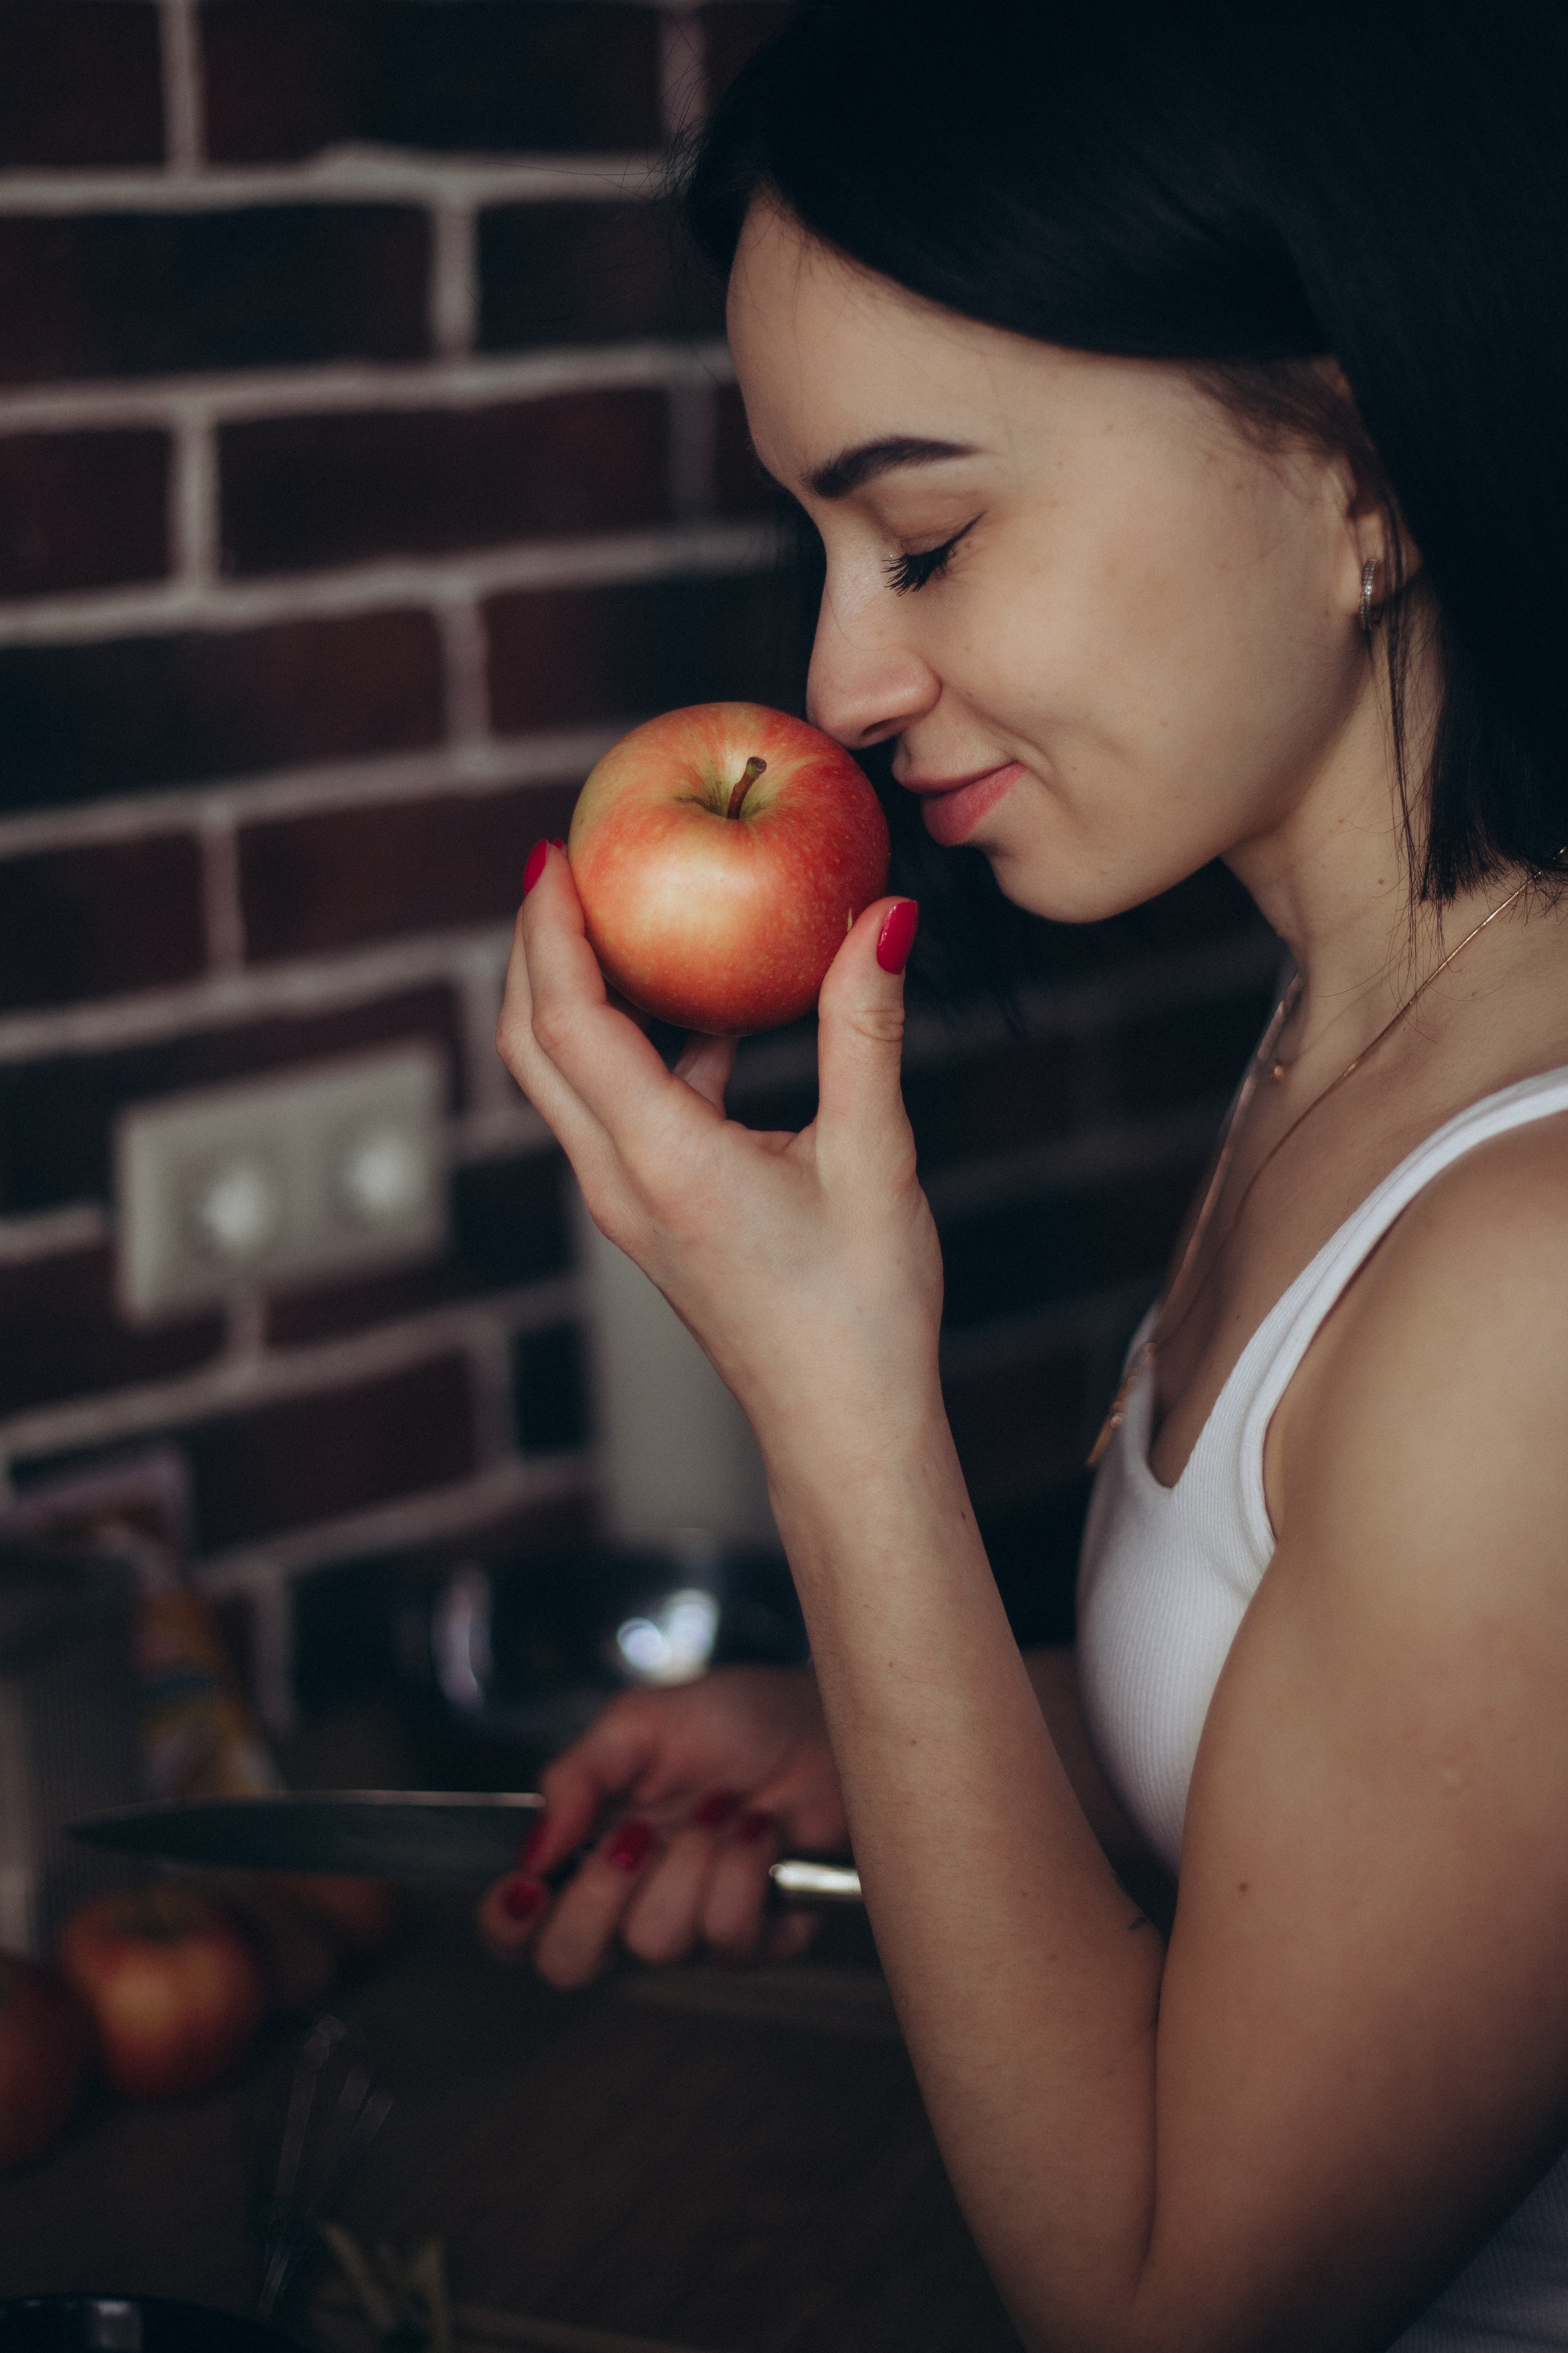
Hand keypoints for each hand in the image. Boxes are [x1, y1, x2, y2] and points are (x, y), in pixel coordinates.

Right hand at [475, 1666, 846, 1984]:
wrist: (820, 1721)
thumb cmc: (734, 1720)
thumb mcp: (639, 1723)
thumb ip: (575, 1776)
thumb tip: (533, 1848)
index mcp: (587, 1859)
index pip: (516, 1931)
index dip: (507, 1923)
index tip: (532, 1883)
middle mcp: (630, 1909)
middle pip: (569, 1964)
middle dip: (600, 1895)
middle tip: (639, 1835)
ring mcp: (692, 1934)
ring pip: (656, 1943)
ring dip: (692, 1858)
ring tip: (721, 1807)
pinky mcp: (758, 1942)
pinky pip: (729, 1935)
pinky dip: (744, 1864)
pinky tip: (756, 1829)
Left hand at [494, 844, 941, 1456]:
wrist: (844, 1430)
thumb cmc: (862, 1312)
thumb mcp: (874, 1158)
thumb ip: (866, 1030)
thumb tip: (883, 918)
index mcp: (663, 1161)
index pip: (568, 1022)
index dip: (549, 929)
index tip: (553, 852)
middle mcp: (622, 1182)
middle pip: (533, 1046)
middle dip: (535, 950)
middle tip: (565, 867)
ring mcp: (629, 1205)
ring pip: (566, 1081)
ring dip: (576, 999)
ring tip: (625, 924)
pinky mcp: (654, 1217)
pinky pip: (617, 1112)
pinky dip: (638, 1050)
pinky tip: (713, 1023)